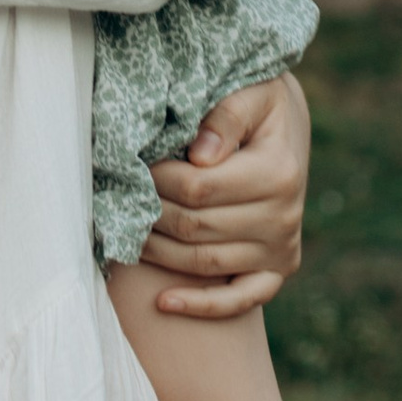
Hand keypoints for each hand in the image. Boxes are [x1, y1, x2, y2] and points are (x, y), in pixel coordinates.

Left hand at [140, 74, 309, 319]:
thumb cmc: (257, 104)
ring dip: (157, 252)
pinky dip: (201, 306)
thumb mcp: (249, 94)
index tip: (131, 166)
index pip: (198, 187)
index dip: (156, 180)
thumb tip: (200, 156)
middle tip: (117, 198)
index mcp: (278, 172)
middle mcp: (284, 217)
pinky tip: (164, 303)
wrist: (284, 129)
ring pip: (204, 262)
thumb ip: (225, 118)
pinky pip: (239, 300)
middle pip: (195, 227)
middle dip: (149, 213)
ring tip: (123, 233)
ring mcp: (281, 248)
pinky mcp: (276, 271)